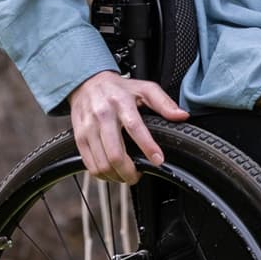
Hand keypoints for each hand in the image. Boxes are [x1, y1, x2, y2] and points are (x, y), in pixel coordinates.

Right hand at [67, 70, 188, 182]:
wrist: (87, 83)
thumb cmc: (118, 89)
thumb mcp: (144, 88)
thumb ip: (164, 102)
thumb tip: (181, 115)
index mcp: (121, 103)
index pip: (135, 128)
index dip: (148, 147)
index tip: (158, 160)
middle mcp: (103, 116)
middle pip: (115, 154)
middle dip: (129, 172)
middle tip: (138, 175)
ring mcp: (88, 128)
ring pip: (101, 163)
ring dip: (116, 176)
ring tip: (126, 176)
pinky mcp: (79, 138)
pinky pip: (89, 164)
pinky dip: (101, 174)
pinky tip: (111, 172)